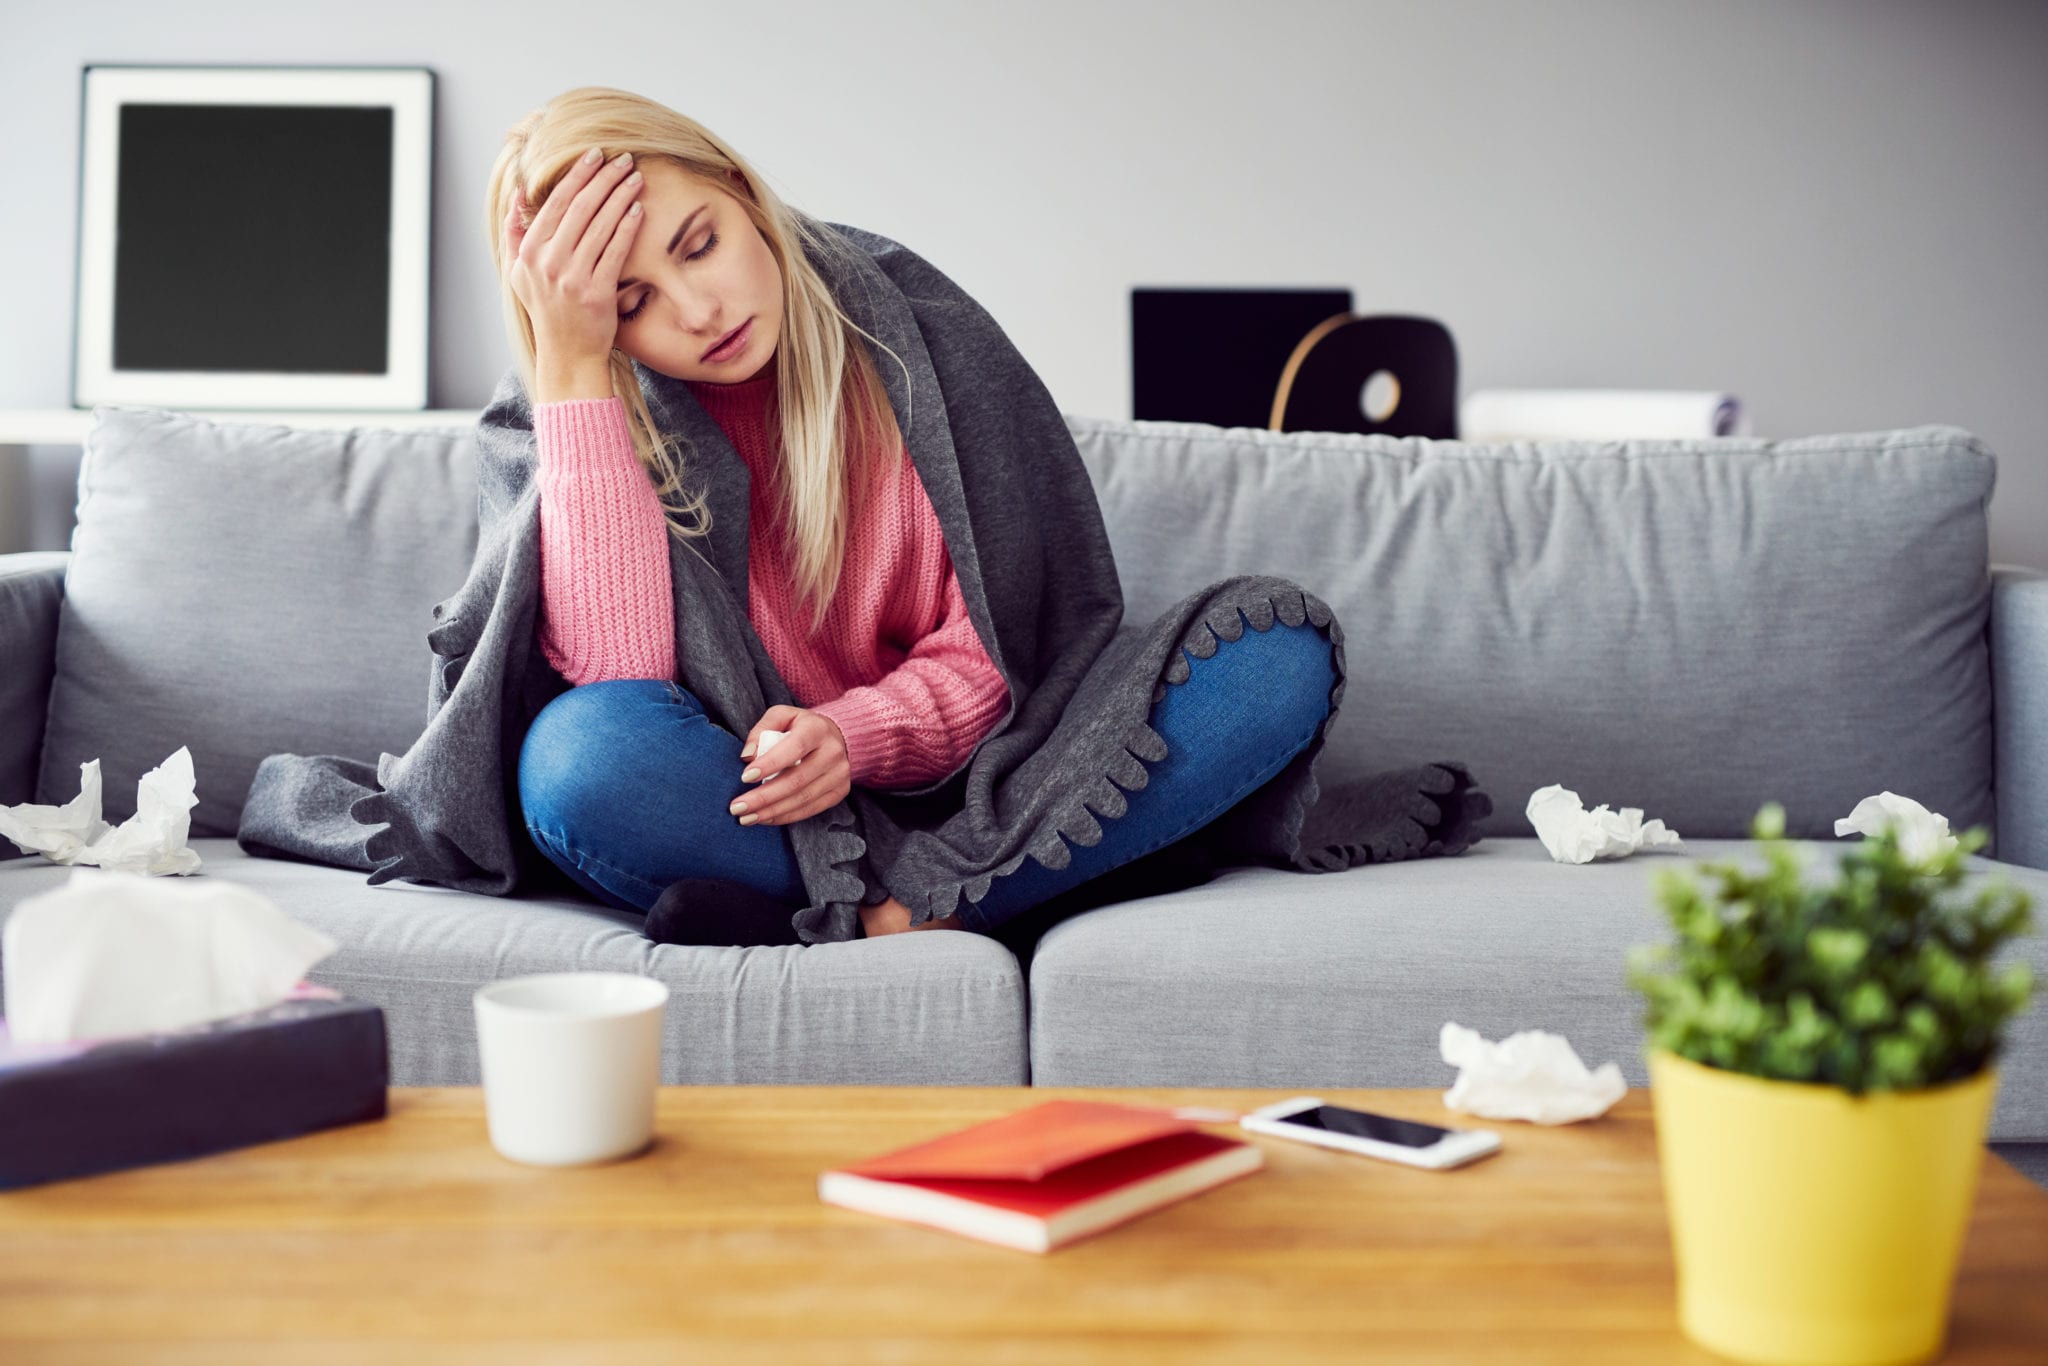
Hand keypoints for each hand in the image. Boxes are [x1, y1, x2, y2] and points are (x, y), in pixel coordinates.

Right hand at [502, 146, 645, 367]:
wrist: (568, 354)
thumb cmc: (546, 310)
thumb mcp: (518, 274)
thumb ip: (515, 234)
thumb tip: (517, 195)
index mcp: (529, 253)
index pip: (555, 203)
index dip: (576, 175)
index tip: (594, 155)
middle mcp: (548, 262)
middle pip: (581, 207)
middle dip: (604, 178)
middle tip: (623, 159)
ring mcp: (572, 278)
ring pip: (600, 224)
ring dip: (620, 195)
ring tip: (635, 177)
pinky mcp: (597, 292)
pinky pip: (616, 250)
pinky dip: (628, 226)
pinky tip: (639, 209)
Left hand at [732, 706, 851, 826]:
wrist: (837, 736)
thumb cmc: (801, 727)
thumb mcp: (781, 716)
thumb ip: (761, 731)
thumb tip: (747, 757)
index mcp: (817, 729)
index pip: (794, 748)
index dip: (769, 764)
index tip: (745, 778)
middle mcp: (832, 752)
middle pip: (796, 780)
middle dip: (763, 797)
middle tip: (737, 807)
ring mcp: (839, 774)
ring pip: (802, 799)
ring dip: (771, 811)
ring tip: (747, 817)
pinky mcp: (839, 792)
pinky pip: (810, 809)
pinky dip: (785, 816)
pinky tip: (765, 818)